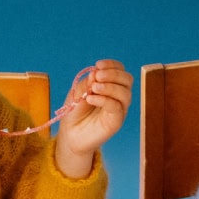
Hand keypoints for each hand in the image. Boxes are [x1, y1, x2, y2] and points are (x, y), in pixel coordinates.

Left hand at [55, 59, 132, 177]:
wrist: (70, 134)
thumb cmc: (75, 111)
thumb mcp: (78, 92)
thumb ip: (88, 83)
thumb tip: (96, 73)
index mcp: (111, 85)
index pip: (120, 70)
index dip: (112, 65)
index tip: (97, 65)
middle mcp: (118, 96)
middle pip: (127, 79)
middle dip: (113, 74)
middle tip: (97, 77)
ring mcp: (119, 109)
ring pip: (125, 93)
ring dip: (109, 87)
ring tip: (93, 88)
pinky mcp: (116, 122)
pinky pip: (116, 107)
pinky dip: (104, 100)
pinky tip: (90, 98)